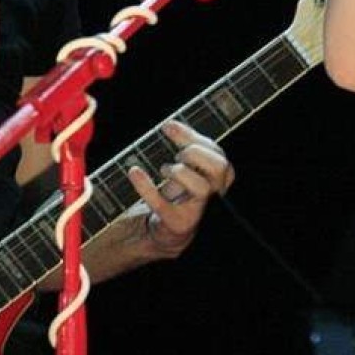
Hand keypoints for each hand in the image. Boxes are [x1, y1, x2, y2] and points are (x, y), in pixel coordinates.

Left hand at [125, 120, 234, 261]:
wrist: (170, 229)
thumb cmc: (182, 192)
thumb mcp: (187, 165)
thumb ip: (184, 144)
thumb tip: (170, 125)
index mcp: (219, 178)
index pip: (217, 152)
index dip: (193, 137)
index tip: (168, 127)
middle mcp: (215, 194)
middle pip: (220, 167)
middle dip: (196, 154)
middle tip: (177, 156)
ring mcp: (199, 210)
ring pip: (201, 187)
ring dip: (179, 172)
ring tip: (165, 170)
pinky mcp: (178, 223)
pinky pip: (163, 205)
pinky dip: (146, 187)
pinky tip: (134, 172)